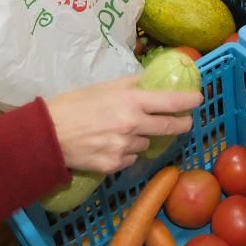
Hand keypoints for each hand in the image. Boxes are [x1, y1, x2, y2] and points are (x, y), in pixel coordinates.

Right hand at [46, 75, 201, 173]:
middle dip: (180, 124)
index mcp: (130, 102)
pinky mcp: (114, 165)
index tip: (198, 99)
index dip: (188, 101)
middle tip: (184, 121)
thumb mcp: (102, 87)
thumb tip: (148, 81)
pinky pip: (130, 158)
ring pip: (145, 143)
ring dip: (142, 138)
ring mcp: (124, 148)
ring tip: (122, 131)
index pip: (169, 101)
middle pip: (168, 127)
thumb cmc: (72, 105)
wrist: (47, 135)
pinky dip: (126, 152)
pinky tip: (110, 145)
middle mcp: (132, 126)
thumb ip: (129, 85)